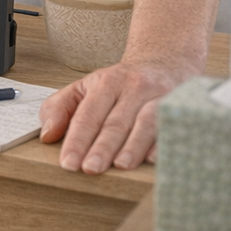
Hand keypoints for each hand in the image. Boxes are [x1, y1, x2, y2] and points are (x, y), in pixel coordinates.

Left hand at [38, 60, 184, 172]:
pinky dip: (164, 143)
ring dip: (133, 146)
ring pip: (145, 123)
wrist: (164, 62)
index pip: (87, 115)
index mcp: (105, 84)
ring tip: (120, 166)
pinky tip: (155, 159)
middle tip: (90, 168)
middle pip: (116, 121)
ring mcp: (160, 96)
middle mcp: (133, 89)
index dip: (77, 140)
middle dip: (102, 147)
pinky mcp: (183, 107)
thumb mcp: (84, 88)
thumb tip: (47, 135)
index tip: (68, 162)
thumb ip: (60, 108)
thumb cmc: (121, 83)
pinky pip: (174, 125)